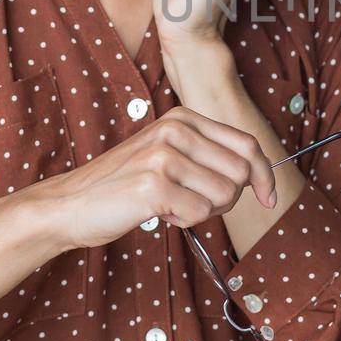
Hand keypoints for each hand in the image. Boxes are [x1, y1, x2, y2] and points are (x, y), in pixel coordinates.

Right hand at [46, 108, 274, 249]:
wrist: (70, 205)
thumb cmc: (124, 187)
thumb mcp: (168, 157)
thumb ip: (208, 157)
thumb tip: (259, 175)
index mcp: (183, 119)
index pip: (246, 144)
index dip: (265, 175)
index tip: (269, 198)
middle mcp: (175, 130)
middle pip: (242, 172)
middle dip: (227, 199)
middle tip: (194, 204)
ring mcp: (164, 155)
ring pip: (224, 195)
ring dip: (203, 212)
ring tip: (170, 205)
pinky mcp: (153, 184)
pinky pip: (200, 213)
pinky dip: (184, 221)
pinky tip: (159, 213)